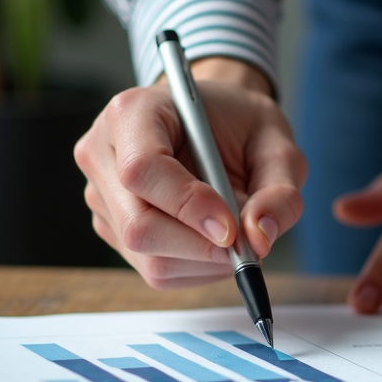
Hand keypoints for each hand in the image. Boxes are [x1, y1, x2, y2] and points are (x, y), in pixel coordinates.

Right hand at [75, 58, 305, 288]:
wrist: (220, 125)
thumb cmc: (242, 126)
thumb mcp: (278, 144)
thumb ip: (279, 191)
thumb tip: (260, 239)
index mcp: (133, 112)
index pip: (142, 169)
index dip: (188, 205)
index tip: (232, 227)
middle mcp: (104, 153)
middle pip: (138, 225)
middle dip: (200, 246)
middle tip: (245, 246)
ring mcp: (103, 195)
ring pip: (148, 256)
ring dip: (204, 261)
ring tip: (236, 237)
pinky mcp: (114, 229)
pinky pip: (154, 269)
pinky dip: (197, 268)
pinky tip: (216, 243)